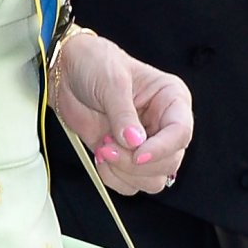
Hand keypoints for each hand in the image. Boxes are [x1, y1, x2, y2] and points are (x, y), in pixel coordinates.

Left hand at [50, 33, 191, 195]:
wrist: (66, 71)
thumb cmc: (95, 63)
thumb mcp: (111, 82)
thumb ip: (123, 114)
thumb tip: (135, 143)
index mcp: (172, 100)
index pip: (181, 133)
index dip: (162, 149)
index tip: (137, 155)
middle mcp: (164, 125)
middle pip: (169, 163)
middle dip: (135, 162)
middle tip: (107, 146)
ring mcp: (146, 144)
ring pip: (153, 180)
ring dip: (124, 172)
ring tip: (103, 148)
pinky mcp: (126, 158)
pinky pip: (130, 184)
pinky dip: (114, 177)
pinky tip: (100, 156)